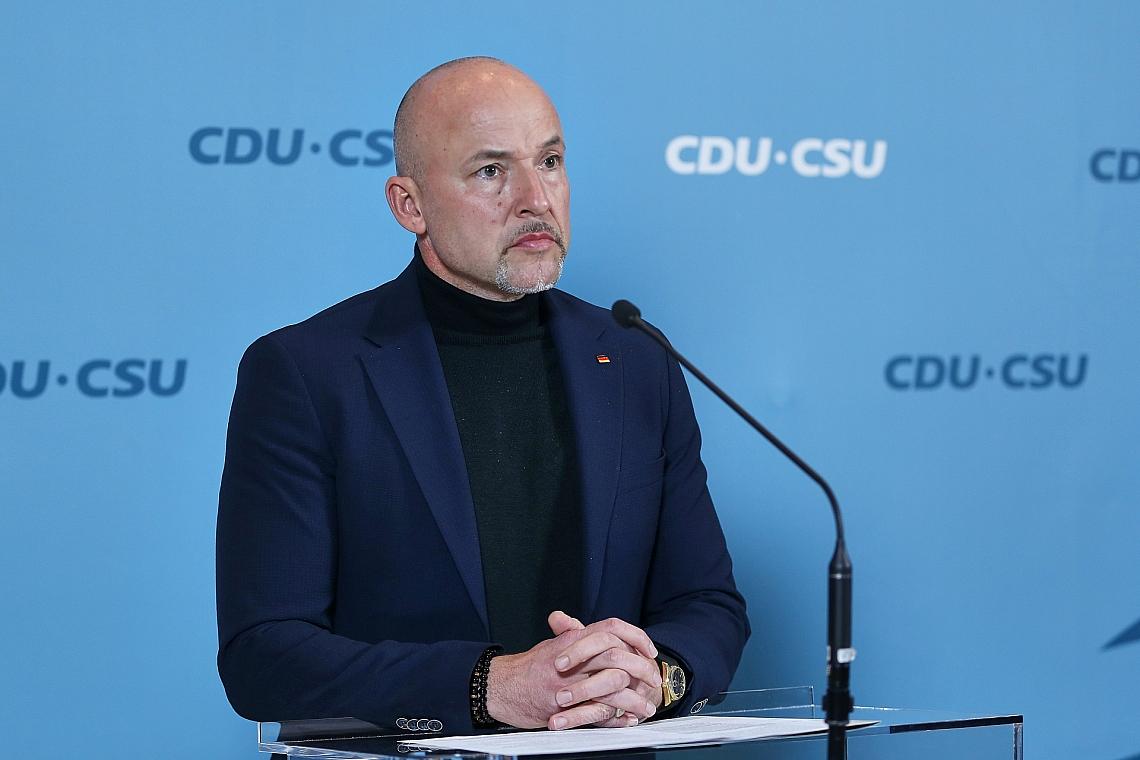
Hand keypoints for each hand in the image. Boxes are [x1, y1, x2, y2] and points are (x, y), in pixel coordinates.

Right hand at [485, 612, 661, 729]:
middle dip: (642, 670)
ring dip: (634, 699)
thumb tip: (595, 630)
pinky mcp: (564, 707)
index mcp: (572, 639)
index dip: (635, 637)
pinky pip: (598, 712)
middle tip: (653, 680)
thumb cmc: (528, 668)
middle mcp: (573, 658)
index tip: (649, 650)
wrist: (501, 687)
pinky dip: (616, 718)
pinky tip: (627, 720)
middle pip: (617, 656)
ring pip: (612, 687)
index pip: (612, 628)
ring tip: (646, 707)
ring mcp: (568, 683)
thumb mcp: (553, 645)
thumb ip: (575, 637)